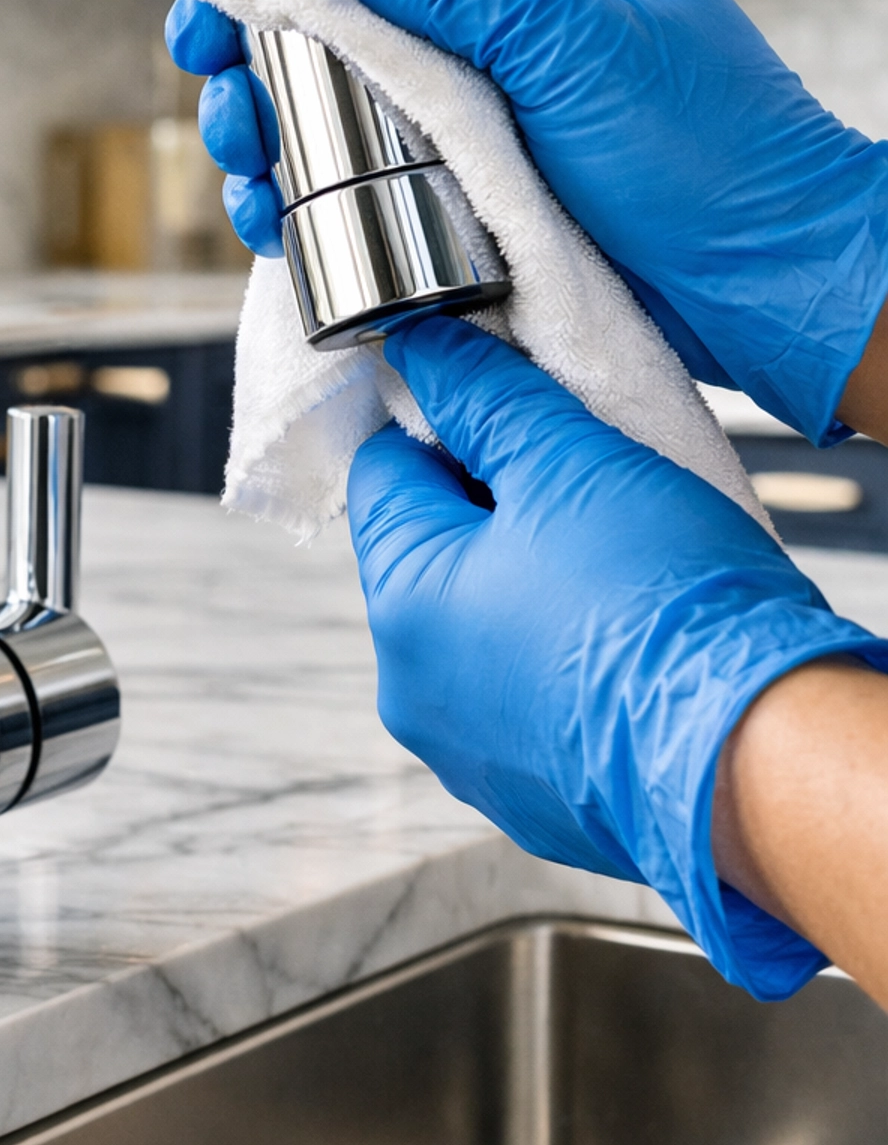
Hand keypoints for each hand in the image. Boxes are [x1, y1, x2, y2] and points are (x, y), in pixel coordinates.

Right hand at [165, 0, 887, 441]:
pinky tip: (270, 225)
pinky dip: (304, 205)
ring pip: (336, 105)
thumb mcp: (571, 45)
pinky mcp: (466, 201)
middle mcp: (500, 28)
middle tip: (210, 73)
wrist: (774, 295)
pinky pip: (360, 188)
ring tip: (238, 160)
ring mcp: (480, 118)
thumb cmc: (715, 157)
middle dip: (260, 43)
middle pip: (342, 9)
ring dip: (267, 129)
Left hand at [351, 313, 887, 998]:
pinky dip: (562, 653)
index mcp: (401, 604)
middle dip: (496, 504)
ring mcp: (469, 752)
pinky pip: (527, 691)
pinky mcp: (532, 791)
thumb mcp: (569, 462)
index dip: (447, 422)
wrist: (759, 756)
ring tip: (617, 560)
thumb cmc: (668, 613)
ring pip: (480, 624)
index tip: (512, 407)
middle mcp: (412, 691)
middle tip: (584, 480)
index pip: (385, 471)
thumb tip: (425, 352)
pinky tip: (626, 633)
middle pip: (431, 551)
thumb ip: (484, 396)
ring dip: (532, 579)